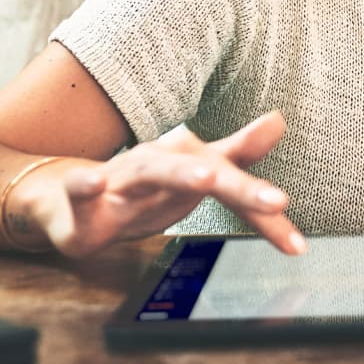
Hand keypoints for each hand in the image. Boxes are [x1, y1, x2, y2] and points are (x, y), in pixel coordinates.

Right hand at [20, 112, 302, 257]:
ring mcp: (121, 179)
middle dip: (241, 186)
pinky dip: (85, 184)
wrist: (66, 194)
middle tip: (276, 200)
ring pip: (152, 170)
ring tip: (206, 178)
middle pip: (204, 170)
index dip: (266, 211)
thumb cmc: (140, 188)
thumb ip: (236, 155)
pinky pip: (80, 188)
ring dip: (179, 172)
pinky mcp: (82, 198)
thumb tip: (278, 121)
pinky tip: (92, 183)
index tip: (297, 242)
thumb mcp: (191, 174)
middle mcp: (161, 165)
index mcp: (188, 164)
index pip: (236, 184)